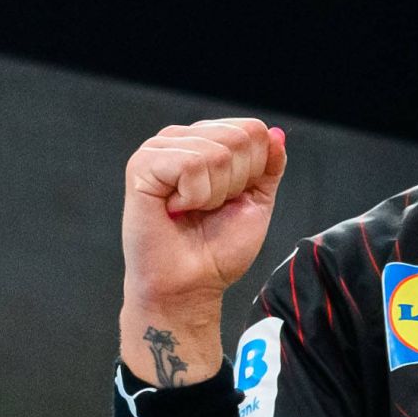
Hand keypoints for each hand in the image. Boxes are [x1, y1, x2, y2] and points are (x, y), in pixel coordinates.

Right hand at [121, 118, 286, 374]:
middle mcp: (181, 139)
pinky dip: (194, 196)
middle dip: (236, 182)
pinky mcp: (141, 166)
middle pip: (238, 138)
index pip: (253, 130)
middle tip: (210, 208)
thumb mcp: (257, 202)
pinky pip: (189, 165)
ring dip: (214, 194)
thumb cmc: (217, 249)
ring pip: (216, 153)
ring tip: (192, 211)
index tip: (232, 199)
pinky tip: (175, 210)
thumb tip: (276, 134)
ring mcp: (159, 149)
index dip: (255, 171)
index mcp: (206, 141)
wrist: (190, 286)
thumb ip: (269, 166)